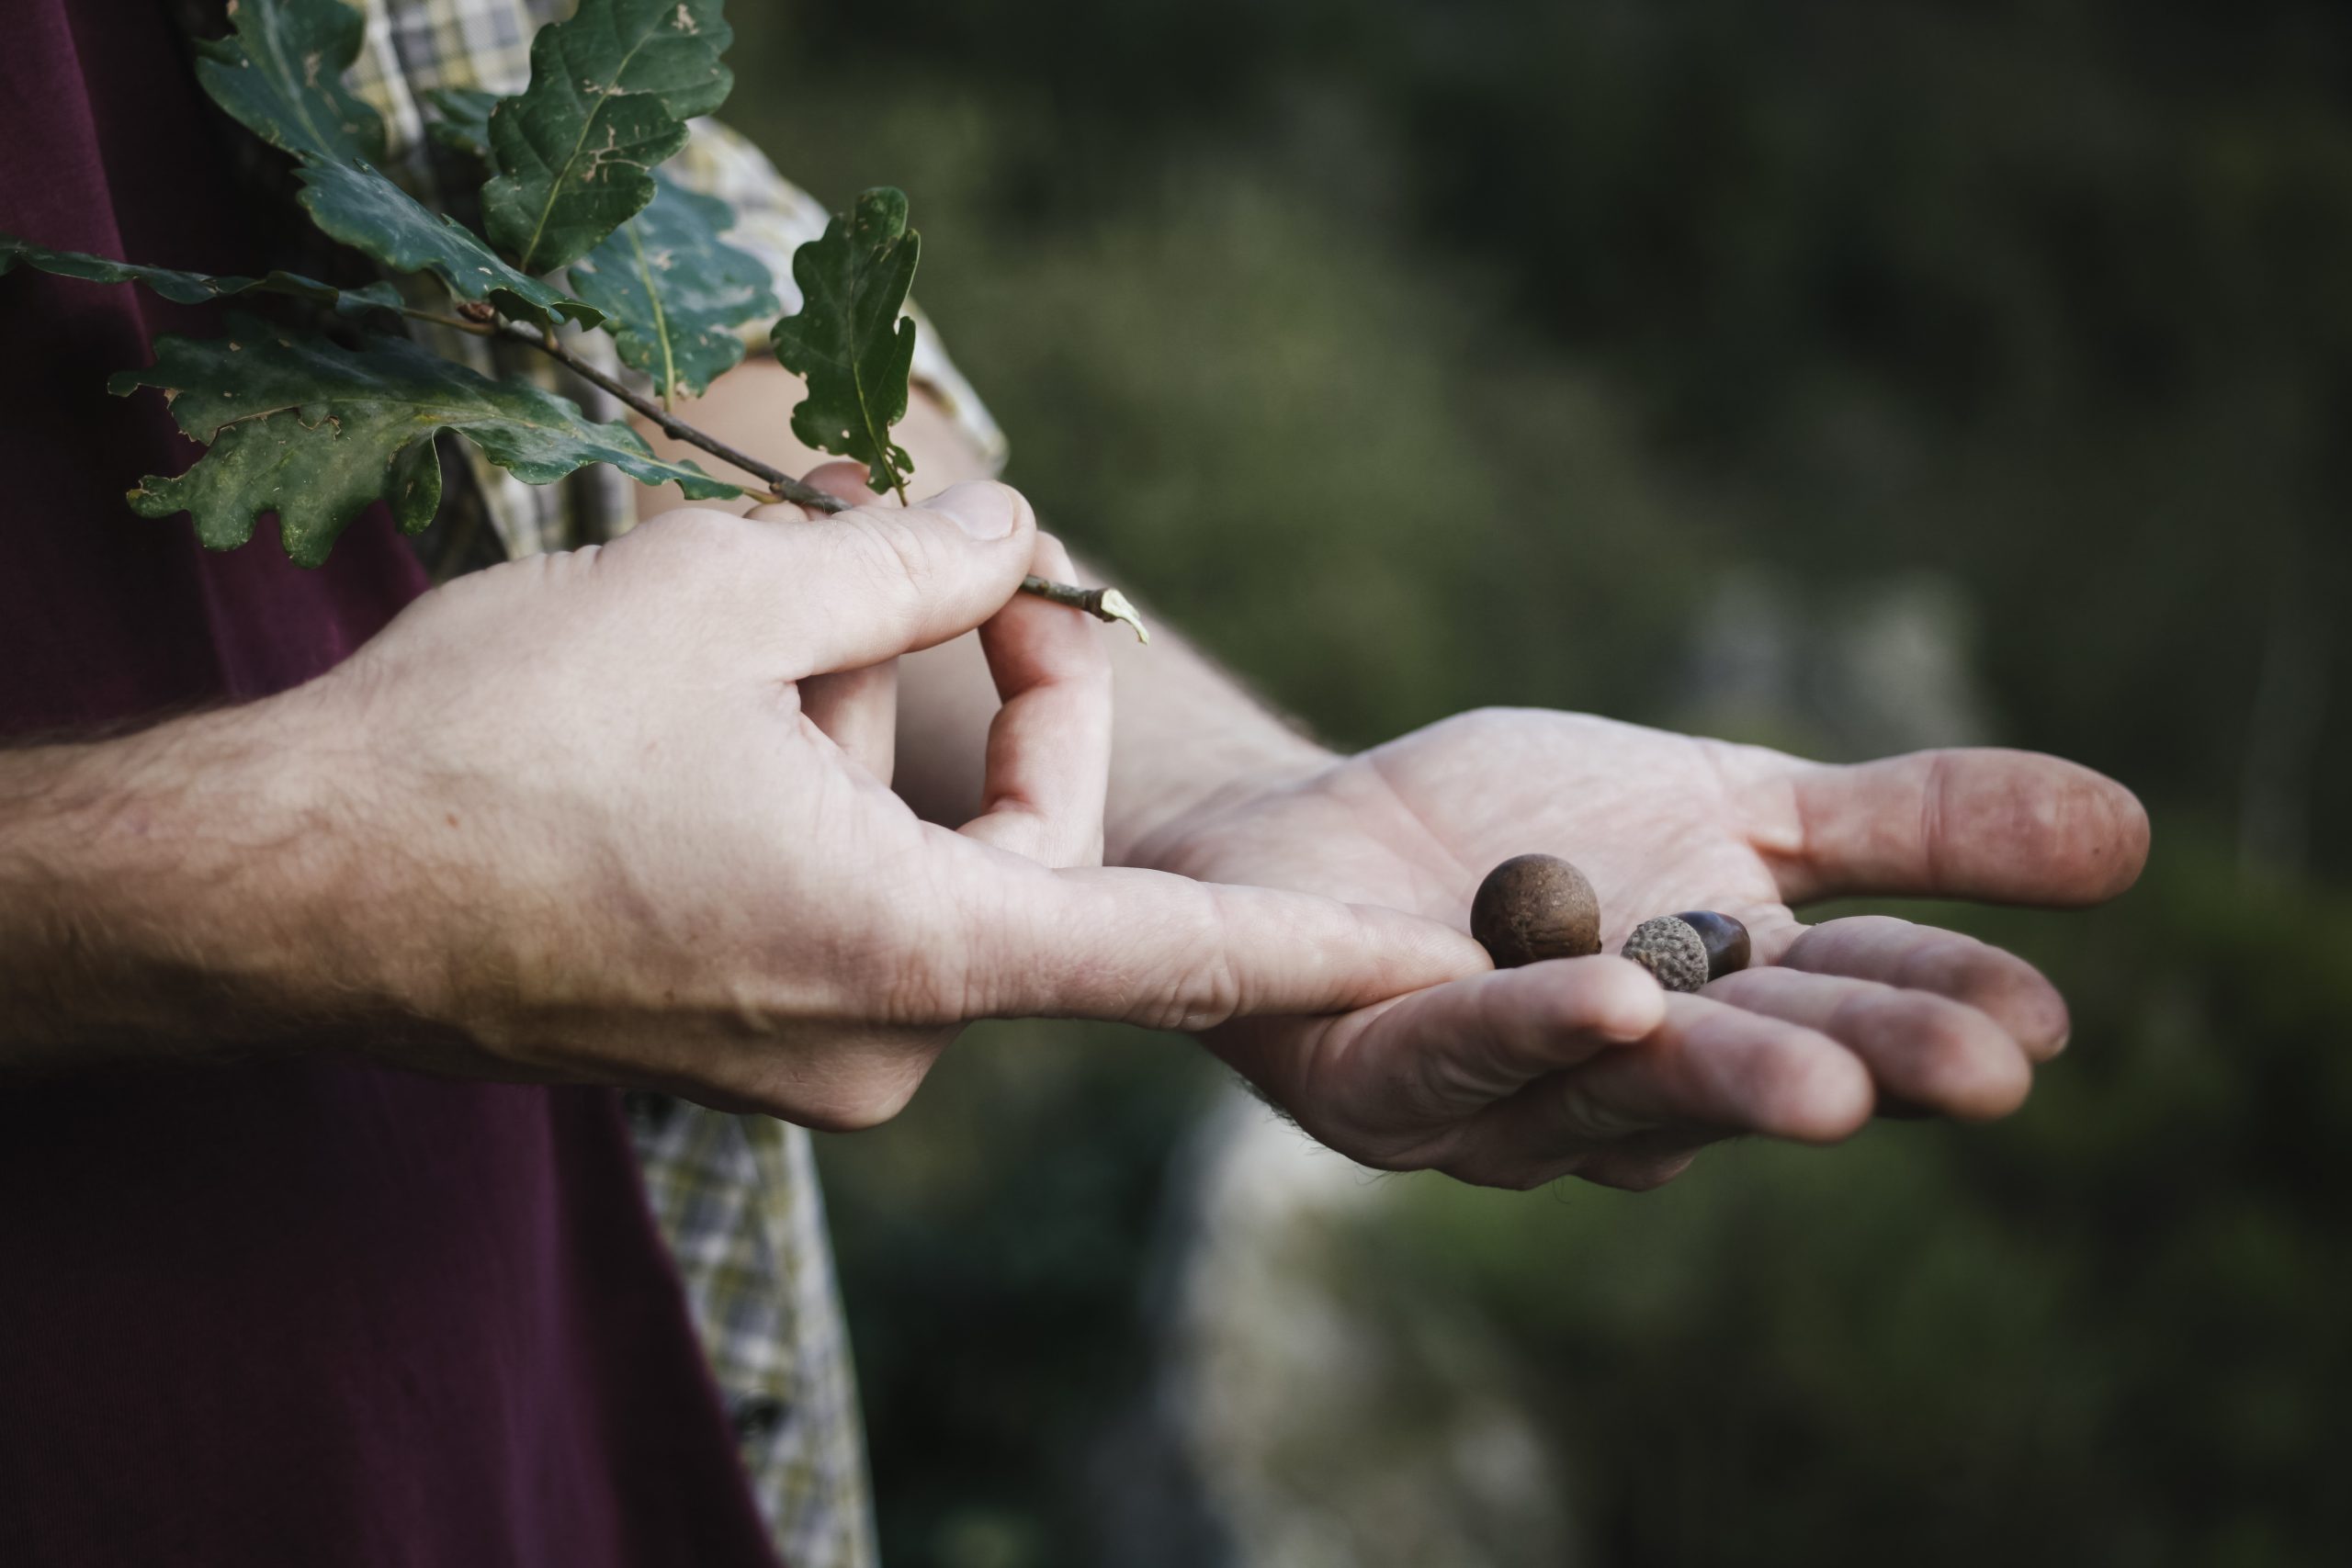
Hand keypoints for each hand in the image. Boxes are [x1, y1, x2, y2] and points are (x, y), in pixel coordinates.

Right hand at [29, 481, 1479, 1118]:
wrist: (284, 883)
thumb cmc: (499, 744)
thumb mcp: (733, 596)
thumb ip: (916, 561)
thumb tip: (1014, 533)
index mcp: (910, 955)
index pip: (1166, 957)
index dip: (1307, 949)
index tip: (1424, 963)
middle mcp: (879, 1041)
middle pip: (1025, 852)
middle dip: (990, 696)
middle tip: (915, 561)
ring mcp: (802, 1059)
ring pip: (920, 867)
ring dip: (871, 738)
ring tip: (740, 645)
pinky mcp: (733, 1045)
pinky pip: (840, 906)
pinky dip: (817, 807)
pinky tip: (703, 730)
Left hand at [1134, 708, 2148, 1188]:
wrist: (1317, 831)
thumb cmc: (1530, 833)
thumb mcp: (1738, 805)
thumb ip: (1911, 825)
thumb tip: (2130, 829)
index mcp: (1728, 1016)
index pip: (1845, 1011)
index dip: (1936, 1017)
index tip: (2039, 1025)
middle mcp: (1626, 1083)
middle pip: (1753, 1071)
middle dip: (1865, 1068)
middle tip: (1982, 1075)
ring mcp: (1500, 1093)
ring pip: (1618, 1090)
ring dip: (1724, 1081)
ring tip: (1829, 1080)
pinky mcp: (1375, 1074)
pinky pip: (1458, 1055)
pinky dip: (1532, 1029)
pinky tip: (1614, 997)